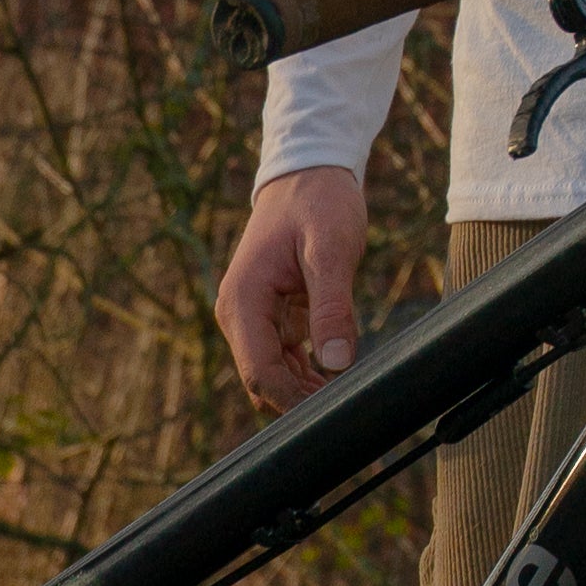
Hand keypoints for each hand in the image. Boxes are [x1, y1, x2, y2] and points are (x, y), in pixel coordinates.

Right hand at [216, 168, 368, 410]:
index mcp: (243, 300)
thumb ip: (332, 305)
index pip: (260, 371)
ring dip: (305, 390)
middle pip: (263, 380)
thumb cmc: (319, 203)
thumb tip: (335, 362)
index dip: (293, 400)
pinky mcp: (270, 316)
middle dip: (299, 401)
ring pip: (273, 373)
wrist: (310, 173)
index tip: (332, 412)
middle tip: (347, 410)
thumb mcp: (331, 248)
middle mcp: (238, 314)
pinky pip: (283, 357)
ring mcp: (252, 317)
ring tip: (347, 398)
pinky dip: (306, 371)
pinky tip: (336, 379)